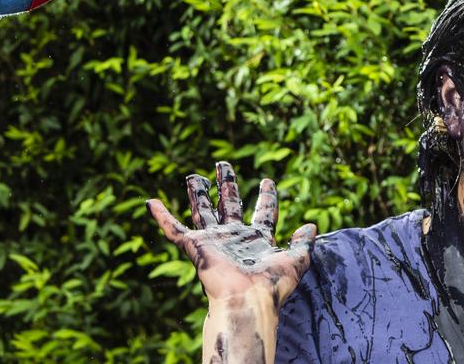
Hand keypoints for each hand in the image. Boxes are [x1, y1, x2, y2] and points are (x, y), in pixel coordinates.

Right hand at [147, 161, 315, 308]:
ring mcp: (214, 241)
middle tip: (223, 164)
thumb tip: (312, 225)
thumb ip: (304, 243)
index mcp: (258, 240)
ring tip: (194, 176)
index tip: (267, 181)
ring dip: (198, 193)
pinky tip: (151, 203)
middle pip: (229, 205)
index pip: (263, 213)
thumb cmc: (272, 285)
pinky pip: (174, 229)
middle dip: (227, 185)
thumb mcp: (297, 260)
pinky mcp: (195, 247)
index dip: (266, 197)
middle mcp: (234, 238)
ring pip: (203, 211)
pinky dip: (162, 217)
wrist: (248, 299)